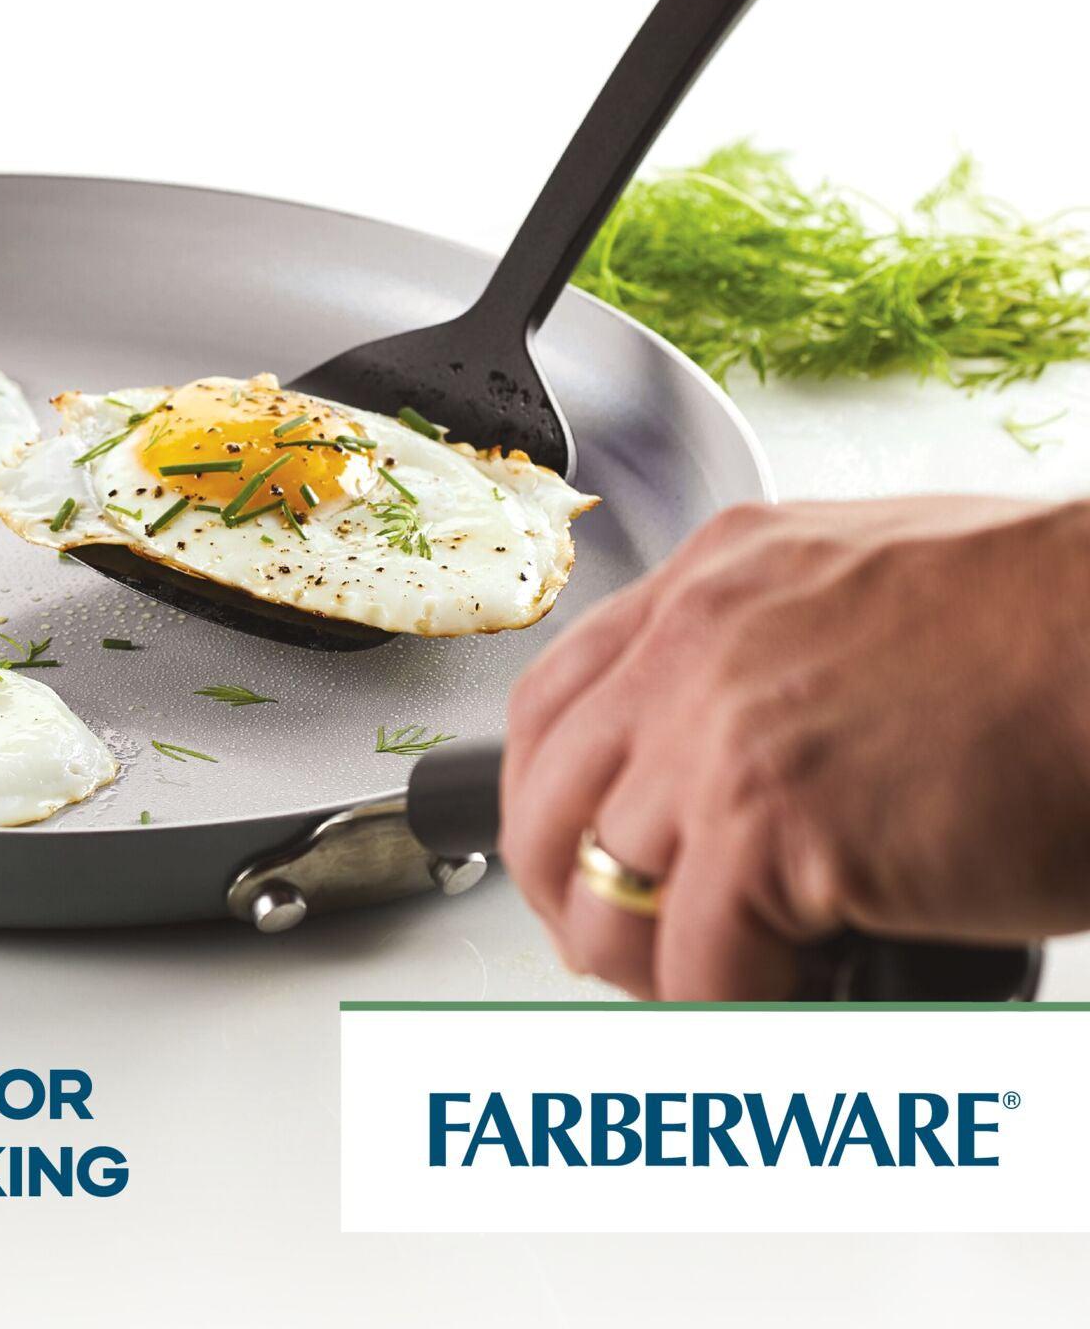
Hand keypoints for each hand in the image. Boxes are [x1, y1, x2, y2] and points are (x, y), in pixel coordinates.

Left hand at [500, 497, 1089, 997]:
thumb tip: (756, 747)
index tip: (574, 850)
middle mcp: (692, 645)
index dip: (551, 797)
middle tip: (623, 948)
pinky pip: (698, 962)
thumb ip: (781, 652)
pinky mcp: (770, 823)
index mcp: (712, 580)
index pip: (556, 701)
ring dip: (649, 965)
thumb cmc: (1053, 628)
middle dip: (572, 894)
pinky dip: (729, 1009)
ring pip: (608, 892)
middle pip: (548, 800)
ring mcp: (718, 732)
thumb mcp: (867, 590)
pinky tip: (783, 1005)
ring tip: (714, 989)